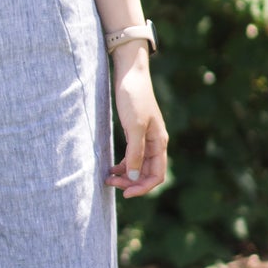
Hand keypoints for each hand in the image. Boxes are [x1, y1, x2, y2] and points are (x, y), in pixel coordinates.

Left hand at [104, 43, 167, 197]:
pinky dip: (122, 165)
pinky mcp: (135, 133)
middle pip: (147, 173)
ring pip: (138, 166)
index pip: (156, 175)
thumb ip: (135, 153)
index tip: (124, 194)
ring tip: (107, 178)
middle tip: (110, 184)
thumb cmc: (133, 97)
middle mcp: (155, 143)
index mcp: (159, 142)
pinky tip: (111, 168)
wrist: (129, 74)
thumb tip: (134, 177)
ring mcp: (145, 138)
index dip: (142, 188)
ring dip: (125, 176)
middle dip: (131, 183)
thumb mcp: (134, 126)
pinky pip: (132, 156)